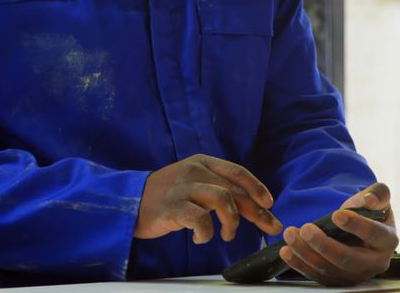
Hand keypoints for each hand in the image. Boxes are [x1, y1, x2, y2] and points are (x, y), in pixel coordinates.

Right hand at [135, 154, 282, 243]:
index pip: (237, 172)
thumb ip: (217, 187)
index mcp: (202, 162)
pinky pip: (200, 219)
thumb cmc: (167, 196)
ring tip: (227, 235)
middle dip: (256, 212)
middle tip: (268, 227)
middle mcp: (195, 171)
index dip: (257, 187)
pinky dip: (206, 233)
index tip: (269, 204)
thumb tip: (251, 205)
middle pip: (235, 190)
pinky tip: (201, 238)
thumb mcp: (193, 183)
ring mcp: (183, 187)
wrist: (129, 201)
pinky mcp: (173, 206)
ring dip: (232, 222)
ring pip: (223, 200)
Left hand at [279, 182, 398, 285]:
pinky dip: (299, 265)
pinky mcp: (338, 280)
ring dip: (306, 253)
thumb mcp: (378, 197)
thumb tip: (369, 201)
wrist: (358, 227)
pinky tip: (286, 251)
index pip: (374, 235)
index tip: (336, 215)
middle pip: (348, 258)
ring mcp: (355, 274)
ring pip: (329, 269)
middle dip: (324, 244)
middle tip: (306, 228)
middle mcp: (374, 262)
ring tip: (290, 234)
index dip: (356, 225)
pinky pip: (317, 276)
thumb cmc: (368, 211)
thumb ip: (378, 193)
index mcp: (387, 240)